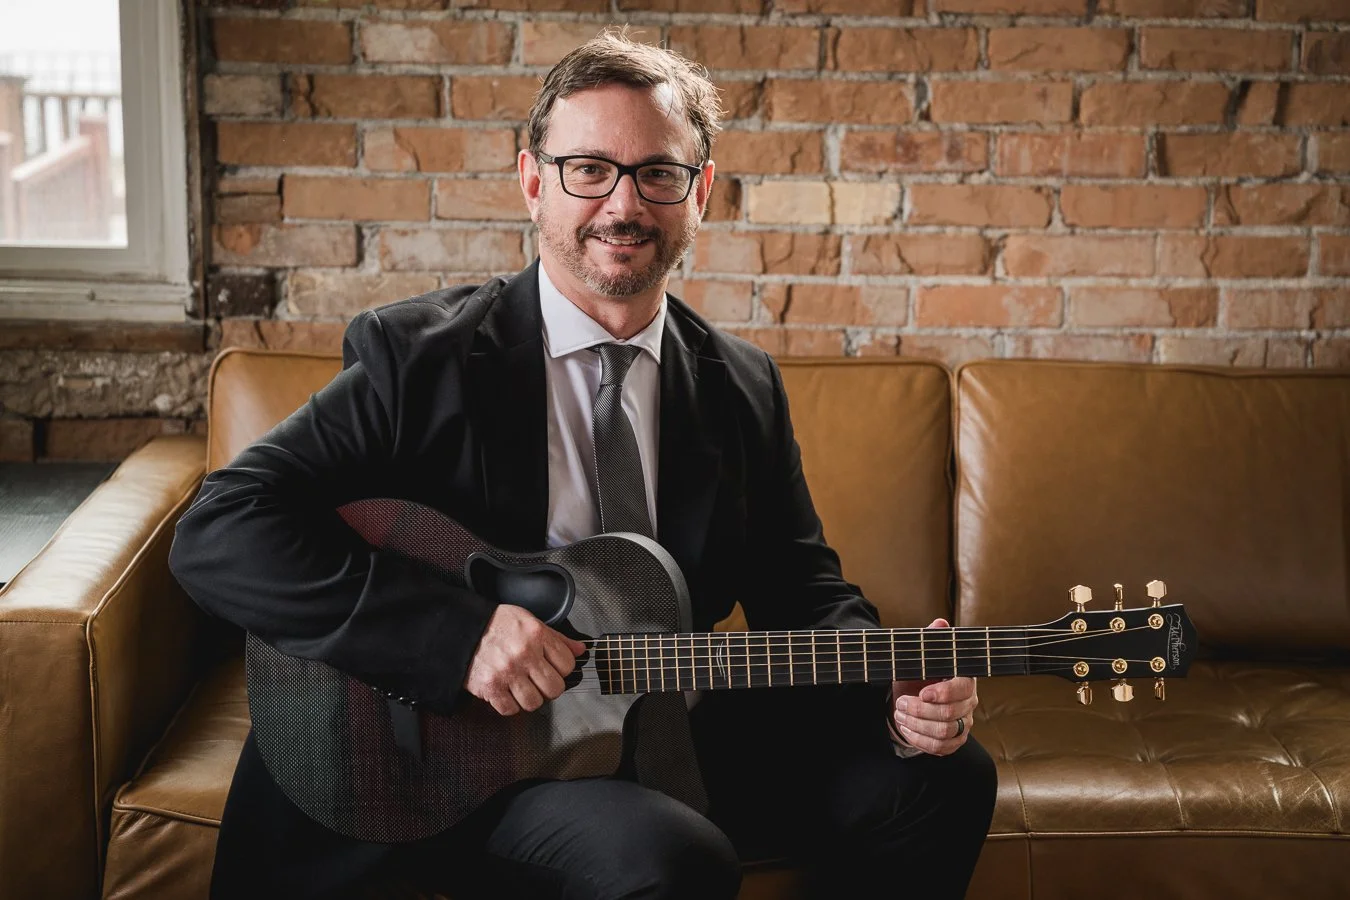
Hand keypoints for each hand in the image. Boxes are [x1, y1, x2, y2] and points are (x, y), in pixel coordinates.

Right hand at [465, 604, 585, 715]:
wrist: (461, 628)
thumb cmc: (496, 624)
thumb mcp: (529, 621)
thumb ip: (556, 638)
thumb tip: (580, 650)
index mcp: (537, 635)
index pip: (568, 664)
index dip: (562, 669)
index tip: (553, 668)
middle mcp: (524, 654)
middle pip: (555, 688)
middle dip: (549, 688)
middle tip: (539, 682)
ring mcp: (507, 672)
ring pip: (534, 702)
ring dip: (530, 699)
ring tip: (522, 688)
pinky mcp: (490, 687)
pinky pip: (510, 709)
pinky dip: (509, 705)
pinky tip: (506, 693)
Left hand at [889, 618, 978, 756]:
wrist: (912, 696)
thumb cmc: (919, 675)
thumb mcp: (921, 657)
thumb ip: (930, 641)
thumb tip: (940, 622)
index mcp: (964, 680)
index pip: (962, 689)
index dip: (942, 693)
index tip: (922, 692)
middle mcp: (968, 704)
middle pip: (950, 715)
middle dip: (920, 710)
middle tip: (901, 702)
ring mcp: (963, 724)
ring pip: (944, 733)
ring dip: (916, 724)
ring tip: (900, 713)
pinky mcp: (954, 741)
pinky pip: (940, 748)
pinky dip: (919, 739)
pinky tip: (906, 728)